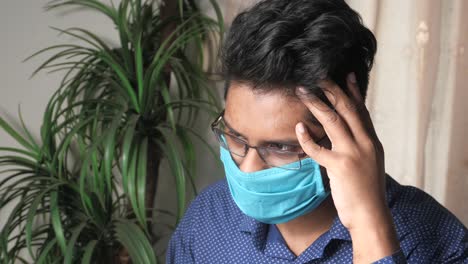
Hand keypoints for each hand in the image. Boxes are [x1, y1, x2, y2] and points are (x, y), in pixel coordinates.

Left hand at [295, 73, 398, 261]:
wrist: (371, 216)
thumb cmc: (367, 192)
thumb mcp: (369, 163)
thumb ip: (359, 146)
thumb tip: (347, 132)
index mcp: (372, 142)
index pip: (362, 111)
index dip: (353, 92)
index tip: (346, 74)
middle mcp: (365, 143)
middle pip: (347, 109)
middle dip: (332, 90)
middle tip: (318, 75)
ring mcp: (353, 153)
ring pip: (333, 121)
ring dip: (316, 104)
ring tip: (303, 91)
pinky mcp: (340, 166)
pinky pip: (319, 148)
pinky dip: (307, 137)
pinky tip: (298, 127)